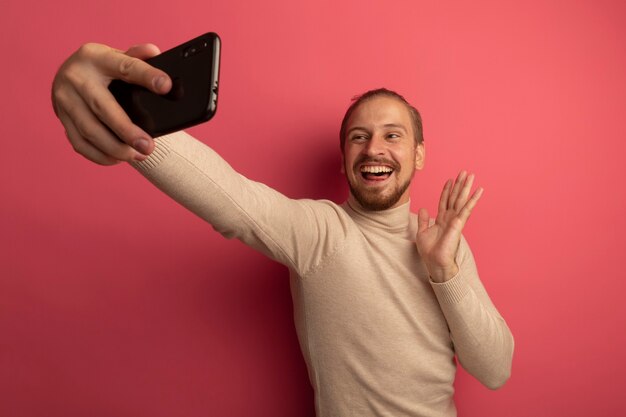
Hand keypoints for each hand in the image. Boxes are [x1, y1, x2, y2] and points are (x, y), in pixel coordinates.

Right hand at [51, 43, 171, 164]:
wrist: (67, 74)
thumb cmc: (102, 67)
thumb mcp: (117, 56)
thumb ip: (136, 57)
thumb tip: (155, 52)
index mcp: (96, 57)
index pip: (125, 66)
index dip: (146, 76)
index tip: (166, 86)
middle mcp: (76, 77)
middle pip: (103, 108)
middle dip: (127, 131)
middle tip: (148, 146)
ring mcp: (65, 99)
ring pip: (89, 131)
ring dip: (115, 148)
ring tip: (138, 155)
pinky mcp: (61, 118)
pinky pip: (79, 143)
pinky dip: (100, 155)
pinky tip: (118, 158)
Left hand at [416, 171, 482, 281]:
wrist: (435, 263)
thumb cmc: (430, 252)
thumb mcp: (422, 233)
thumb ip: (423, 220)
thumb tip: (423, 208)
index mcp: (441, 220)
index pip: (444, 201)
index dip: (446, 190)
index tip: (450, 180)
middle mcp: (450, 218)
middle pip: (455, 197)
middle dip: (459, 184)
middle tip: (464, 171)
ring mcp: (455, 221)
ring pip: (461, 200)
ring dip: (466, 187)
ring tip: (471, 175)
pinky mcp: (459, 224)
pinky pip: (466, 209)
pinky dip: (473, 199)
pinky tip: (479, 190)